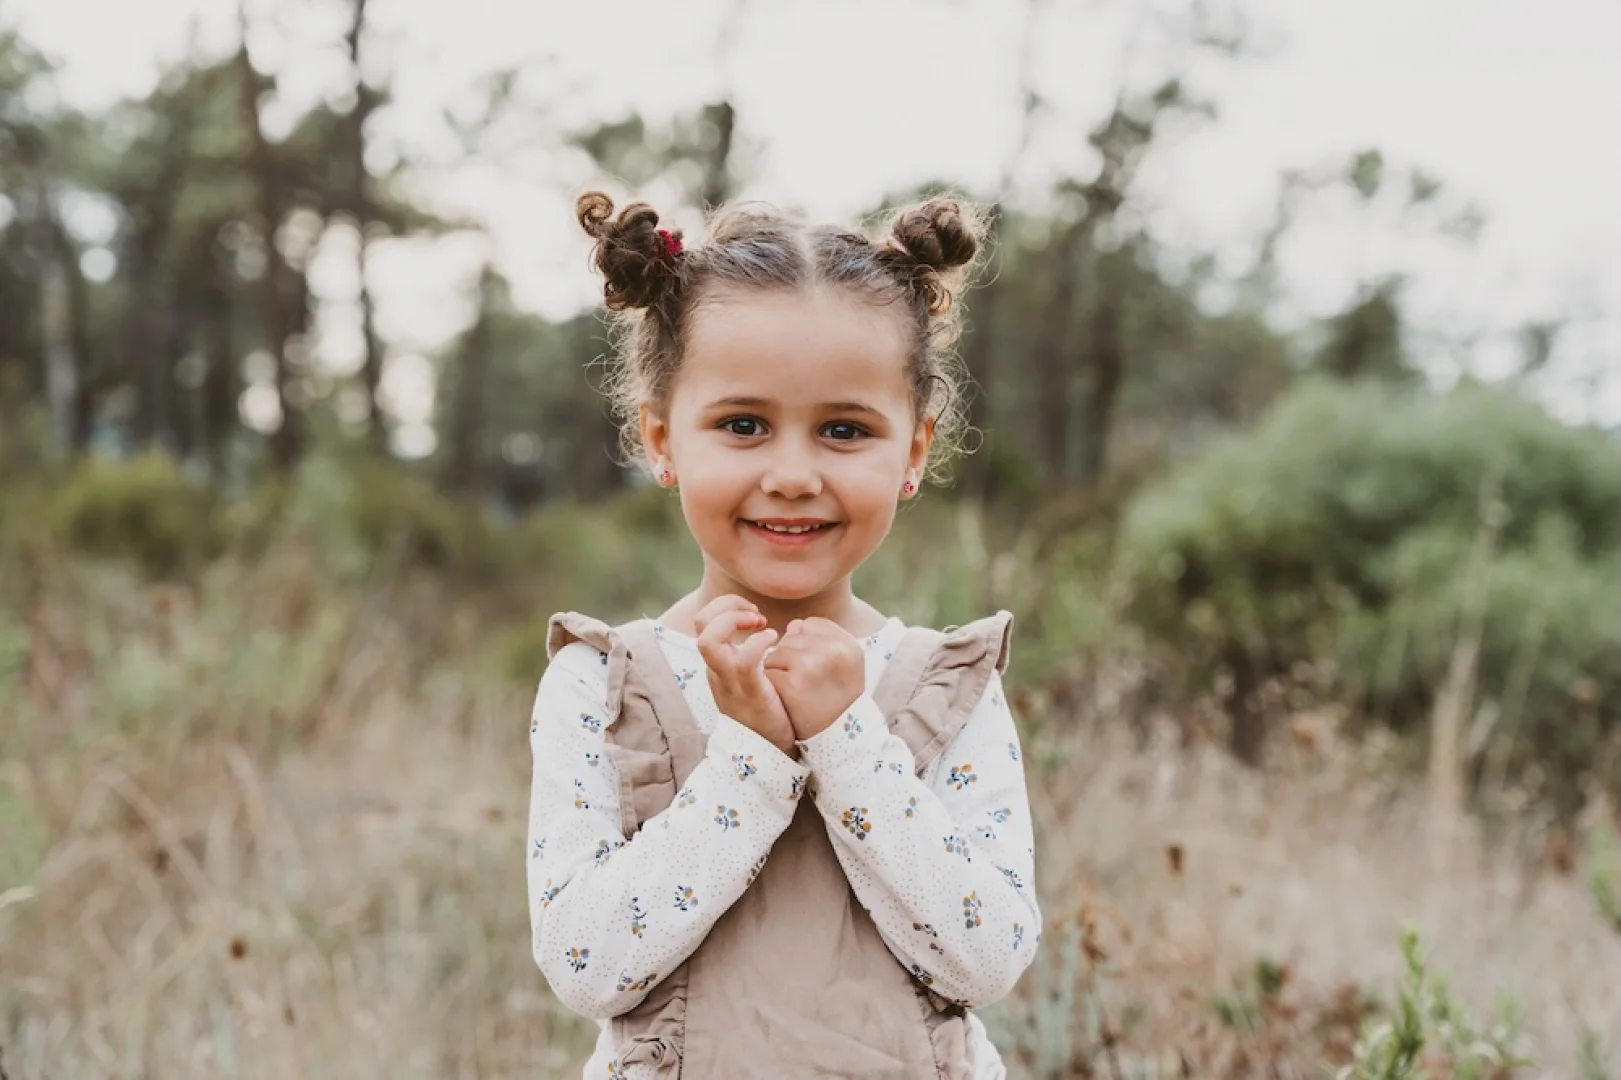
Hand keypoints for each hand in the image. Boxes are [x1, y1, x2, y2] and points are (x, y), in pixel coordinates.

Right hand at [694, 596, 796, 756]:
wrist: (769, 753)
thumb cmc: (769, 712)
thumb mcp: (758, 680)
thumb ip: (764, 657)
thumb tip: (791, 628)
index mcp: (719, 664)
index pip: (705, 621)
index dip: (728, 606)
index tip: (755, 613)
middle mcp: (718, 670)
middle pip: (702, 623)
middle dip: (728, 606)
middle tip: (756, 614)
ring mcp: (730, 683)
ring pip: (710, 639)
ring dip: (735, 621)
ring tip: (763, 624)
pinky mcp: (750, 694)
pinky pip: (743, 662)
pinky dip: (758, 644)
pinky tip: (774, 641)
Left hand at [762, 618, 865, 741]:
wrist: (835, 741)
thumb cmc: (836, 699)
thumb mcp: (843, 665)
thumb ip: (821, 638)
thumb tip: (791, 627)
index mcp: (848, 645)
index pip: (809, 625)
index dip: (807, 646)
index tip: (819, 668)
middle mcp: (833, 651)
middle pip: (790, 638)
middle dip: (791, 658)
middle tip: (808, 683)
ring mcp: (811, 666)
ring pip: (775, 653)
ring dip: (778, 671)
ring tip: (797, 692)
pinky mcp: (792, 684)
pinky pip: (767, 672)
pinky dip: (770, 686)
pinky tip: (785, 700)